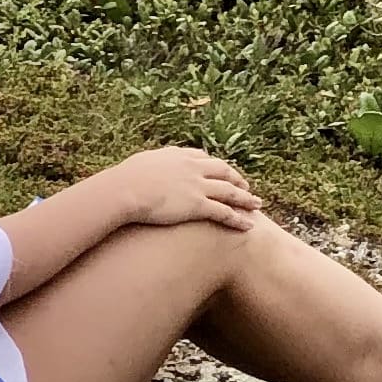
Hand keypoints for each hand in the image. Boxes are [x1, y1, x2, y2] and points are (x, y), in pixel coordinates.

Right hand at [113, 147, 259, 231]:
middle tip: (246, 187)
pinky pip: (224, 212)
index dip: (215, 166)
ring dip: (245, 198)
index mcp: (178, 156)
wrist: (124, 189)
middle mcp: (192, 167)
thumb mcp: (140, 165)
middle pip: (222, 171)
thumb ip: (150, 166)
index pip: (203, 157)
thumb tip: (145, 171)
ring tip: (257, 205)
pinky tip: (249, 226)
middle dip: (237, 179)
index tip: (221, 171)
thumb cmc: (124, 180)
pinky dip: (238, 218)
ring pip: (229, 191)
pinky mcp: (197, 205)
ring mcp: (197, 186)